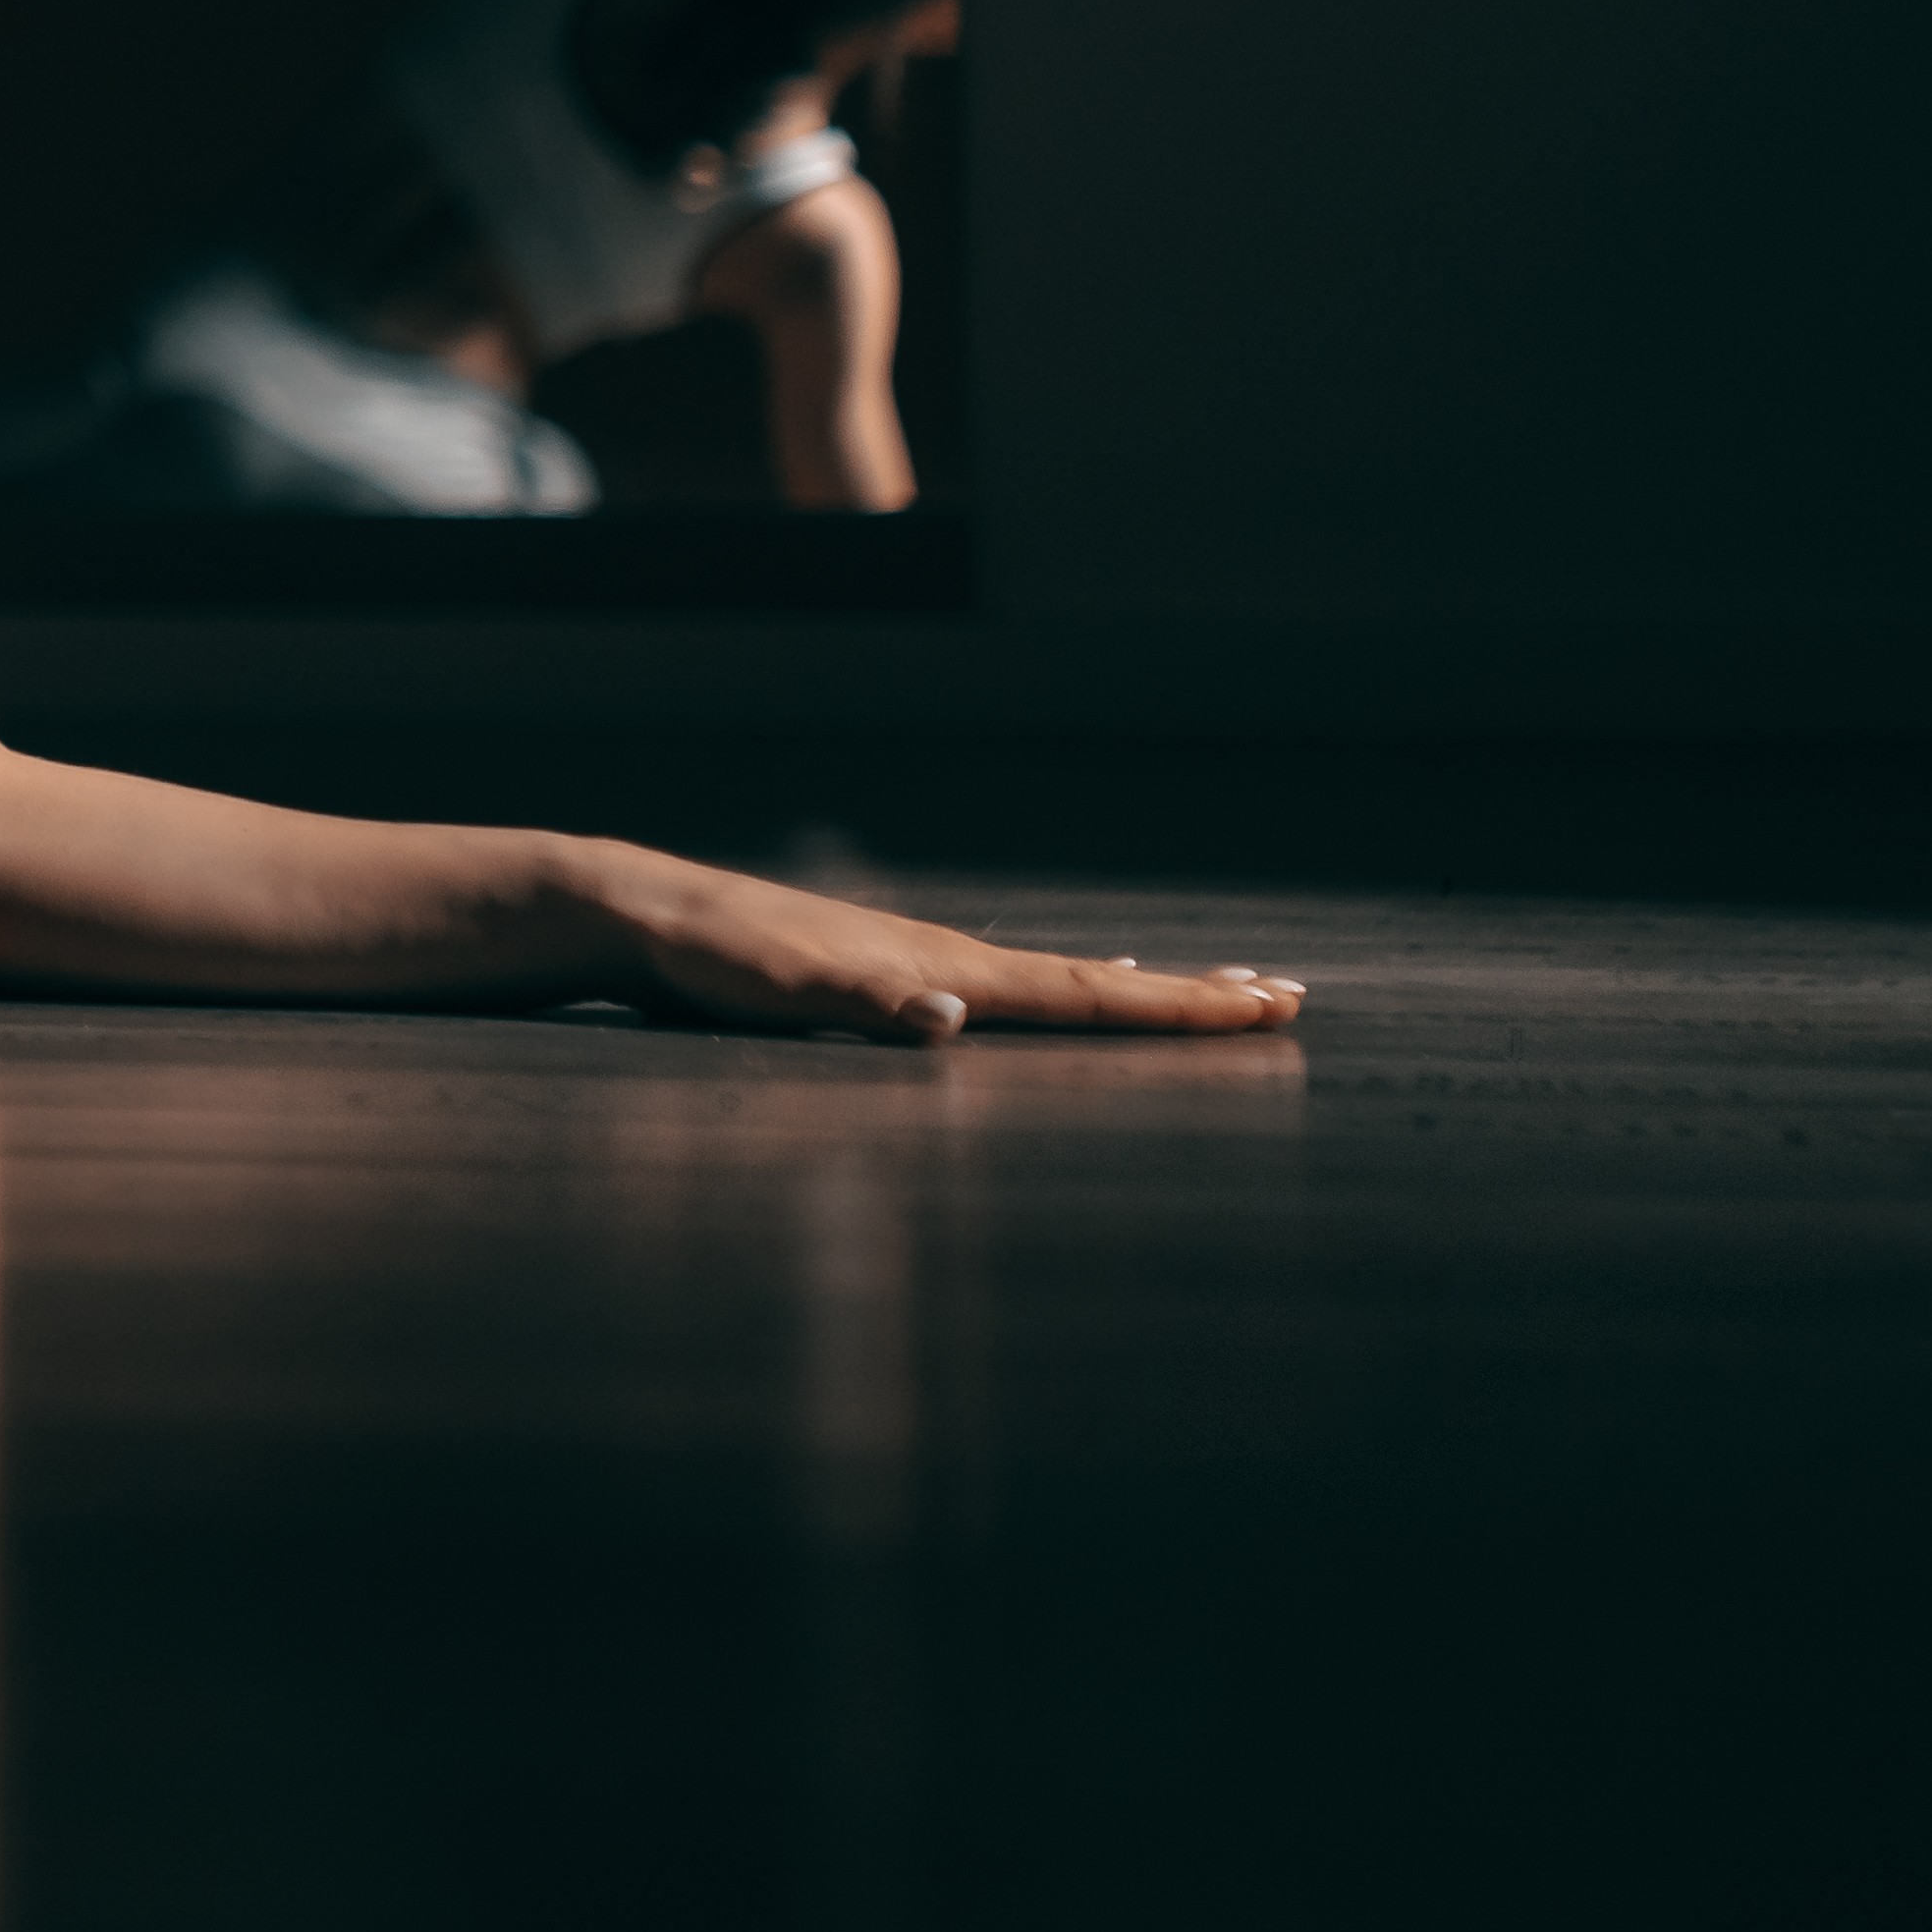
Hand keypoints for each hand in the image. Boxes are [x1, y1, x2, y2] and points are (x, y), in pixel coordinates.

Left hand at [574, 839, 1304, 1043]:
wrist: (644, 912)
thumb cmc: (707, 960)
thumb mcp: (777, 990)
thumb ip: (862, 1005)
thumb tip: (952, 1019)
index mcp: (941, 967)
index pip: (1082, 994)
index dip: (1177, 1006)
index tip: (1266, 1005)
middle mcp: (947, 957)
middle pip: (1094, 982)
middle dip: (1191, 995)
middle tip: (1287, 997)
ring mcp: (922, 957)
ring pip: (1060, 977)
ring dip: (1141, 988)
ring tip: (1210, 987)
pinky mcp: (887, 967)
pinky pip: (1011, 979)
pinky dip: (1066, 982)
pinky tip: (1073, 980)